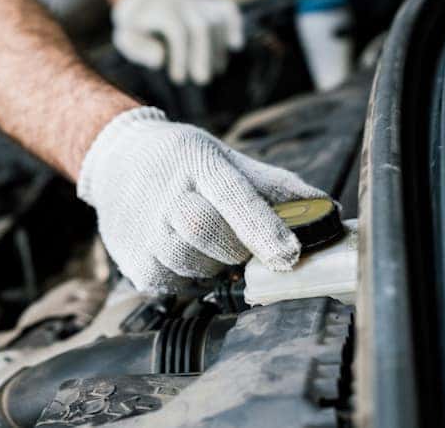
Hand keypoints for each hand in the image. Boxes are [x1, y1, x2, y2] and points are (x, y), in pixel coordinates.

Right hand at [78, 107, 328, 294]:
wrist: (117, 159)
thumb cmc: (185, 162)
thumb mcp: (228, 160)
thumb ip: (276, 188)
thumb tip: (327, 212)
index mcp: (200, 162)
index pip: (233, 196)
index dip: (262, 228)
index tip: (287, 255)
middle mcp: (167, 192)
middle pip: (206, 232)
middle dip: (234, 247)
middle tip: (239, 243)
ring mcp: (144, 228)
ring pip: (190, 264)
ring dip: (210, 263)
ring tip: (205, 244)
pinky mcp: (132, 260)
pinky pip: (173, 284)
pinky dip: (188, 275)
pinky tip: (182, 253)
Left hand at [110, 0, 243, 84]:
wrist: (146, 1)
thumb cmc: (136, 26)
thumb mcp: (126, 37)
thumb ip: (138, 48)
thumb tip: (160, 59)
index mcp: (161, 10)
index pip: (177, 31)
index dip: (180, 56)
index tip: (177, 79)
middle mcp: (183, 3)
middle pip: (201, 27)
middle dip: (203, 55)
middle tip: (201, 80)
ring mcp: (199, 2)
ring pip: (216, 21)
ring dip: (217, 49)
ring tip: (214, 71)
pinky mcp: (210, 3)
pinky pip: (228, 9)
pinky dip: (235, 26)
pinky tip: (235, 45)